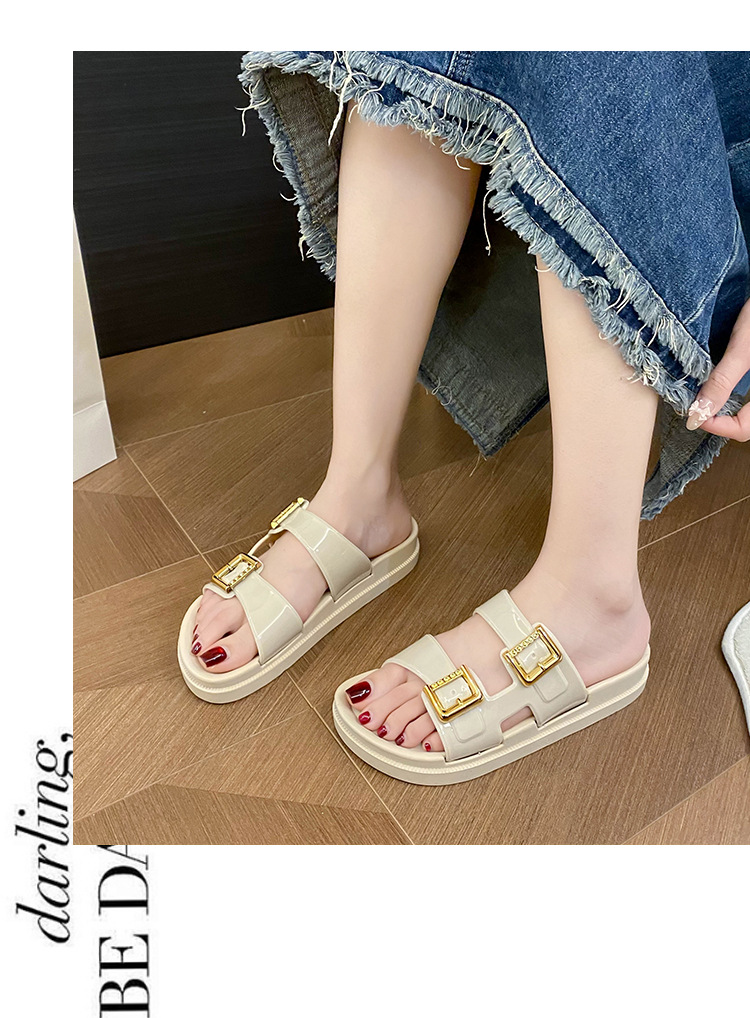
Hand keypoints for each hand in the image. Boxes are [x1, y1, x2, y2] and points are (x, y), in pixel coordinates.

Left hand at [687, 296, 749, 440]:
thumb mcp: (742, 347)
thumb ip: (722, 382)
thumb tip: (698, 414)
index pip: (747, 428)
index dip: (718, 427)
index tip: (693, 415)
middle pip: (748, 423)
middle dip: (722, 421)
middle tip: (697, 410)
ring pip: (747, 411)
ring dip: (725, 410)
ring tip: (703, 399)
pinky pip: (747, 396)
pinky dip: (730, 396)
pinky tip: (715, 385)